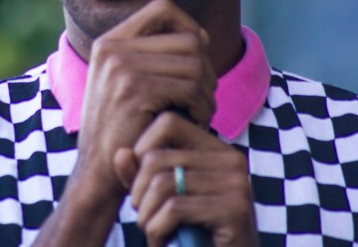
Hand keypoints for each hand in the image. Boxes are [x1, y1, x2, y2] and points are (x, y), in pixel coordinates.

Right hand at [74, 0, 216, 199]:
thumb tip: (201, 34)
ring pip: (194, 62)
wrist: (100, 172)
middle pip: (187, 37)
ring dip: (208, 90)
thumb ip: (154, 56)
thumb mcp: (128, 83)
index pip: (163, 8)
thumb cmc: (125, 130)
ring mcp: (120, 67)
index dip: (190, 26)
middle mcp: (111, 48)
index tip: (198, 57)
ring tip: (201, 111)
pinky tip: (197, 121)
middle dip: (206, 67)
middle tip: (203, 97)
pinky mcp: (134, 90)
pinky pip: (191, 87)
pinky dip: (203, 107)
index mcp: (109, 41)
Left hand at [114, 113, 257, 246]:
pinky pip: (174, 208)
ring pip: (162, 184)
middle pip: (157, 158)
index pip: (167, 123)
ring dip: (146, 216)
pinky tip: (162, 242)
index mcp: (217, 149)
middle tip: (145, 218)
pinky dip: (157, 230)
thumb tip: (121, 153)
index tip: (140, 184)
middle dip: (139, 193)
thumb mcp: (160, 199)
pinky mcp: (235, 210)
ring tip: (153, 231)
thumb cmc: (192, 234)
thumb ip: (139, 175)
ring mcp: (237, 183)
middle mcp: (232, 159)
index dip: (142, 150)